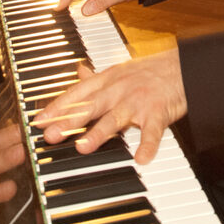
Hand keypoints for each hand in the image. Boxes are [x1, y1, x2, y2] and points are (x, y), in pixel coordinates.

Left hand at [33, 48, 185, 164]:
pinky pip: (153, 131)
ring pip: (116, 118)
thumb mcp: (120, 69)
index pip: (77, 94)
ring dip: (99, 133)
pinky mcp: (159, 112)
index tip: (38, 121)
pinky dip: (148, 145)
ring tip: (83, 147)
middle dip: (69, 121)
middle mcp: (120, 89)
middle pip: (91, 106)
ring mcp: (139, 101)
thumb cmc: (151, 70)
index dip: (57, 107)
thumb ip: (97, 76)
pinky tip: (141, 158)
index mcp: (109, 79)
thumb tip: (77, 72)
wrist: (185, 65)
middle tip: (50, 135)